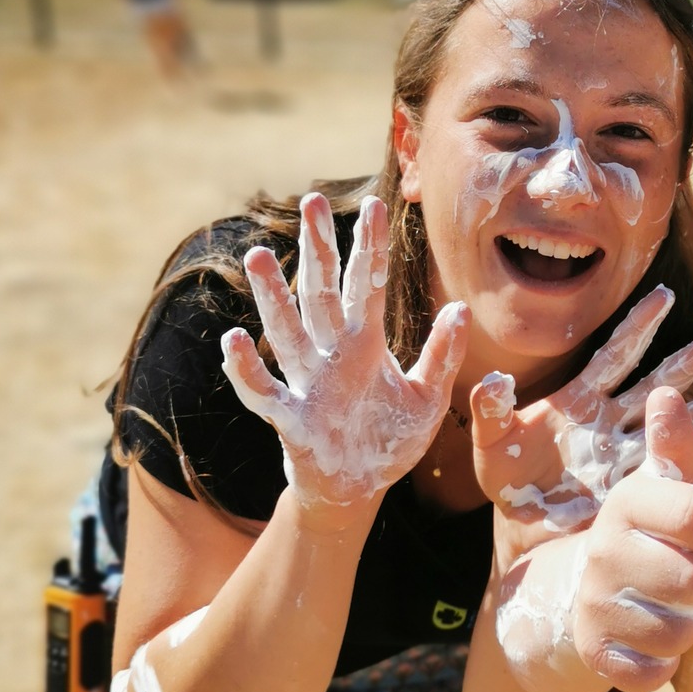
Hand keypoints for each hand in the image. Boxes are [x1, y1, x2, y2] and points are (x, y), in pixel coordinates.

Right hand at [221, 192, 468, 512]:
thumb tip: (461, 307)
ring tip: (258, 254)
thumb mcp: (427, 398)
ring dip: (273, 296)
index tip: (375, 203)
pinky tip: (232, 341)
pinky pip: (265, 392)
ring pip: (287, 331)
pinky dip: (246, 370)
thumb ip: (442, 355)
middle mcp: (332, 354)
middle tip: (310, 200)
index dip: (370, 246)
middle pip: (321, 292)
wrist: (360, 491)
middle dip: (317, 249)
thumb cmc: (389, 441)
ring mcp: (308, 383)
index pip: (367, 284)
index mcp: (365, 344)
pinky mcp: (292, 419)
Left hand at [472, 285, 692, 535]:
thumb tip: (493, 378)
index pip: (615, 354)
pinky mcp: (628, 492)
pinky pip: (663, 481)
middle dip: (687, 361)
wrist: (518, 521)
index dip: (638, 324)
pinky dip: (687, 479)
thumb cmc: (506, 476)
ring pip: (667, 428)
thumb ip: (490, 409)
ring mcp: (623, 456)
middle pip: (656, 384)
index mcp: (581, 400)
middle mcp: (610, 422)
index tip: (663, 295)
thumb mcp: (491, 443)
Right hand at [571, 388, 692, 691]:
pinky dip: (664, 664)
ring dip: (688, 625)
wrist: (588, 594)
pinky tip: (651, 640)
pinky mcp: (594, 650)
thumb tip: (668, 392)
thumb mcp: (663, 490)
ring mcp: (594, 602)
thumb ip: (674, 446)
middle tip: (688, 577)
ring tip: (669, 605)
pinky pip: (654, 672)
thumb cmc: (648, 535)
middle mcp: (603, 550)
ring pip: (680, 631)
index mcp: (627, 503)